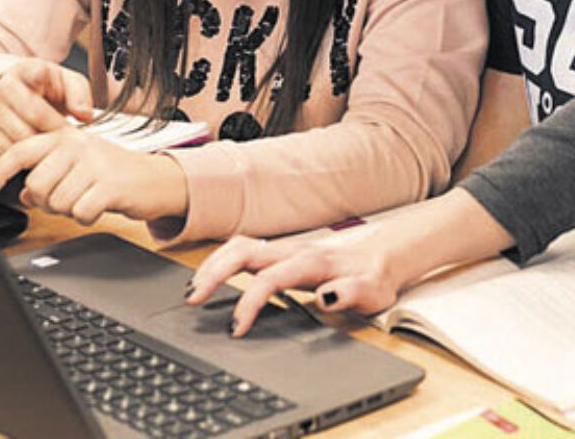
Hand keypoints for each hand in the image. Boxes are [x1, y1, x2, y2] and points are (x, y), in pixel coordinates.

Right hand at [0, 59, 94, 153]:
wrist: (27, 97)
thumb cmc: (51, 89)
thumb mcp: (70, 83)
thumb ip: (80, 93)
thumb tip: (84, 114)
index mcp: (26, 70)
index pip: (34, 73)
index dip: (40, 80)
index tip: (48, 87)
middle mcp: (6, 88)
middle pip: (33, 112)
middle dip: (57, 127)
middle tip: (72, 135)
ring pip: (21, 134)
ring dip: (44, 143)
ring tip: (59, 143)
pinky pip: (12, 149)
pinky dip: (30, 154)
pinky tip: (44, 150)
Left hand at [0, 127, 188, 224]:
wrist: (157, 179)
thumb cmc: (114, 173)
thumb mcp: (77, 166)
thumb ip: (48, 174)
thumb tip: (25, 194)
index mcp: (65, 137)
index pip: (20, 152)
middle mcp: (78, 145)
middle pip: (37, 185)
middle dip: (48, 201)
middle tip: (68, 198)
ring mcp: (94, 164)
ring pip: (57, 202)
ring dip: (69, 210)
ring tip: (87, 199)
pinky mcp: (109, 185)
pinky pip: (79, 212)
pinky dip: (86, 217)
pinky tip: (99, 207)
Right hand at [186, 228, 402, 336]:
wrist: (382, 260)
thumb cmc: (373, 279)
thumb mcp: (371, 292)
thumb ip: (350, 293)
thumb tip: (326, 296)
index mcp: (312, 262)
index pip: (270, 278)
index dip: (250, 302)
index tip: (236, 328)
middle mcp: (293, 250)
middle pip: (244, 251)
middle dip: (214, 273)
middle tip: (192, 300)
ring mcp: (284, 249)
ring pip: (239, 246)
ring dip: (213, 265)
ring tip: (193, 291)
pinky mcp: (279, 252)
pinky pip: (243, 250)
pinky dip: (221, 262)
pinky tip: (210, 279)